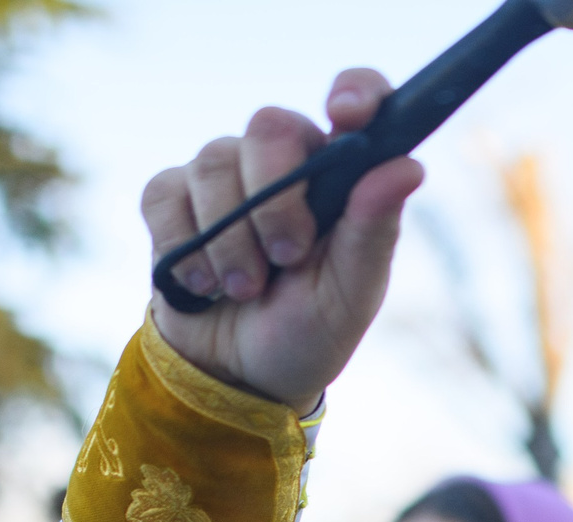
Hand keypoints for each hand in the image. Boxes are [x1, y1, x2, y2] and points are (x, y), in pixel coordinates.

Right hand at [141, 70, 424, 413]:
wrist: (239, 379)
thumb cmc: (308, 333)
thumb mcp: (351, 296)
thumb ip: (374, 231)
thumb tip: (407, 166)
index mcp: (340, 176)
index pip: (357, 101)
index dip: (354, 92)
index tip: (345, 113)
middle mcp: (284, 163)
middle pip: (269, 125)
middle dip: (273, 197)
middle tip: (285, 257)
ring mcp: (224, 177)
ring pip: (214, 162)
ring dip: (229, 239)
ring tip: (245, 289)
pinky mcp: (172, 199)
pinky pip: (165, 192)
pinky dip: (182, 244)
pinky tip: (203, 282)